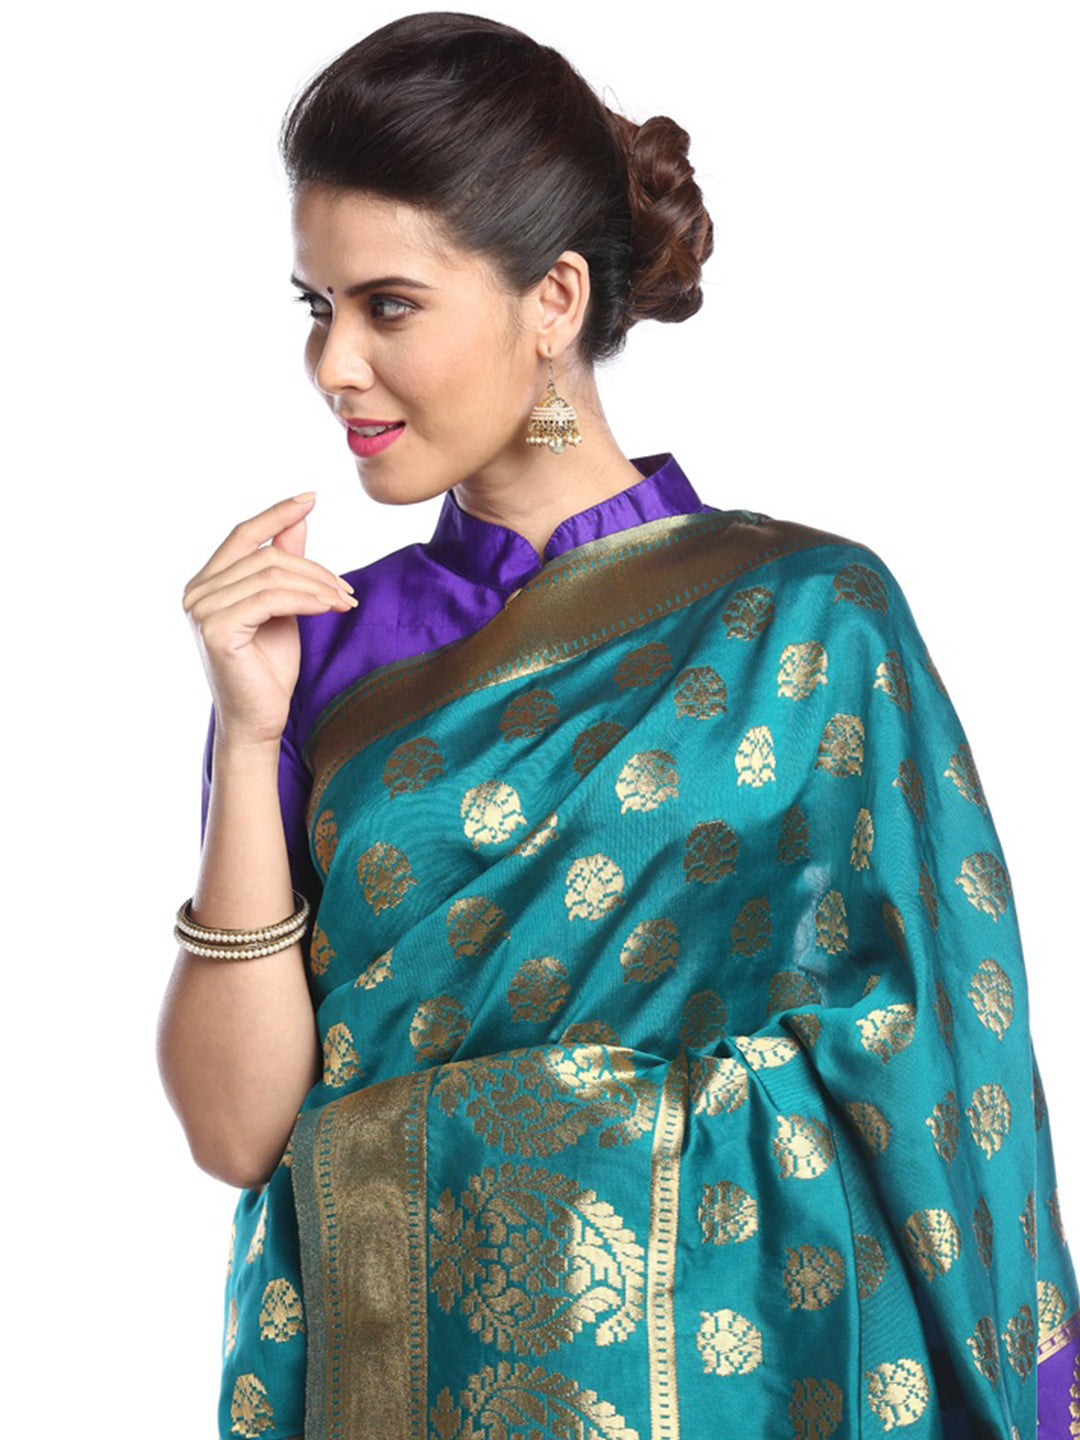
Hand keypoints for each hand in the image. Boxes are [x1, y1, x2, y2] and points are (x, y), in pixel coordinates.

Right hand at [183, 493, 356, 746]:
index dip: (276, 513)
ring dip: (316, 584)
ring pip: (271, 574)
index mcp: (207, 583)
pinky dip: (306, 599)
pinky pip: (270, 598)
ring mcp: (201, 610)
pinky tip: (328, 608)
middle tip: (346, 590)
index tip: (311, 497)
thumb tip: (297, 520)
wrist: (260, 720)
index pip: (242, 534)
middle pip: (265, 555)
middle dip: (314, 568)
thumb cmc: (268, 668)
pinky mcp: (216, 629)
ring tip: (343, 602)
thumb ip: (283, 565)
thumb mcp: (282, 608)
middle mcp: (196, 592)